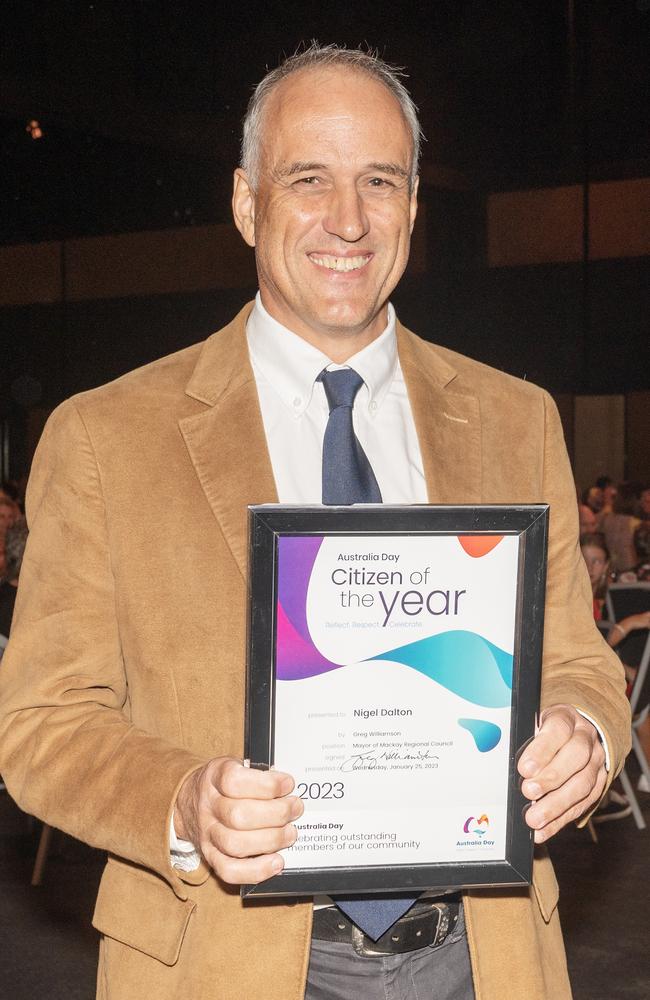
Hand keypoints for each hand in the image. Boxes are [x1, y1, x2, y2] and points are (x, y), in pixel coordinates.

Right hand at [174, 757, 303, 883]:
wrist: (187, 801)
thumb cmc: (222, 783)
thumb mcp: (235, 765)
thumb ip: (258, 772)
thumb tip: (288, 786)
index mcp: (214, 776)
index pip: (234, 780)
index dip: (266, 784)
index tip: (288, 784)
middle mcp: (208, 806)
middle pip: (239, 815)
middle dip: (276, 814)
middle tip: (295, 808)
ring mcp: (207, 834)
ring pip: (235, 844)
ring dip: (270, 841)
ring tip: (290, 833)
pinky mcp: (210, 857)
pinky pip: (229, 871)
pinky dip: (256, 870)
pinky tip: (277, 862)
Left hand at [518, 705, 606, 843]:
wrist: (575, 731)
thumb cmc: (545, 730)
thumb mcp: (533, 723)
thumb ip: (523, 739)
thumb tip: (504, 763)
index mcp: (566, 717)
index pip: (558, 729)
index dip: (541, 749)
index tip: (524, 768)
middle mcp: (586, 737)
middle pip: (576, 756)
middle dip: (551, 777)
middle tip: (528, 792)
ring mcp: (596, 761)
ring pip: (583, 784)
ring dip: (556, 804)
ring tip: (534, 818)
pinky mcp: (599, 784)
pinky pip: (583, 804)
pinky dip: (561, 820)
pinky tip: (543, 830)